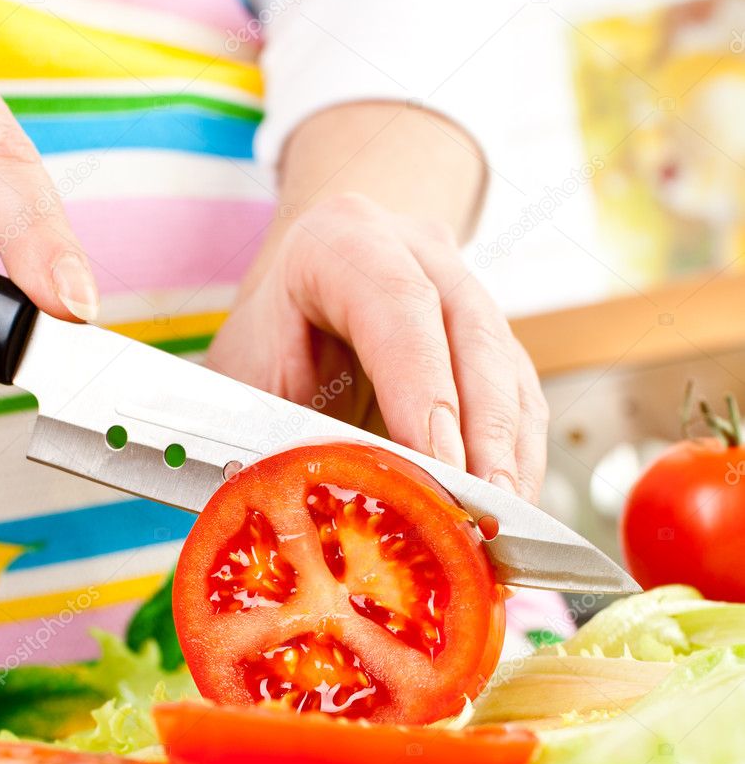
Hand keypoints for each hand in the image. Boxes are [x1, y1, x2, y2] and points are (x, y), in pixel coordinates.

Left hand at [207, 194, 548, 500]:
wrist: (301, 292)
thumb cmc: (269, 336)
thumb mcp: (245, 372)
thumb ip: (268, 426)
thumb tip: (298, 506)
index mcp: (343, 242)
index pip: (397, 306)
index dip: (422, 389)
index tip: (439, 466)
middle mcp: (416, 253)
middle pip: (471, 335)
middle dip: (484, 432)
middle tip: (484, 508)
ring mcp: (463, 290)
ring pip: (507, 368)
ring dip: (510, 452)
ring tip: (503, 521)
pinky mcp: (490, 339)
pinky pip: (519, 395)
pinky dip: (516, 454)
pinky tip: (509, 503)